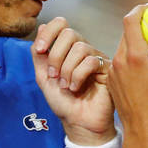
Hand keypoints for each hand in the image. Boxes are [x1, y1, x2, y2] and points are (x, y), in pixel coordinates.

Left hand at [32, 17, 115, 144]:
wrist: (77, 122)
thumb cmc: (64, 103)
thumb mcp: (44, 77)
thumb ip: (39, 54)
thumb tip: (42, 26)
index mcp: (68, 49)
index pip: (61, 25)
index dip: (48, 33)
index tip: (40, 50)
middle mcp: (83, 50)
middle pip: (69, 33)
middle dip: (56, 56)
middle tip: (54, 76)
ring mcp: (96, 58)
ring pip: (80, 48)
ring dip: (67, 70)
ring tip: (66, 86)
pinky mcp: (107, 68)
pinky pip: (90, 62)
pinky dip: (78, 76)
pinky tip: (76, 88)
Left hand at [107, 5, 147, 135]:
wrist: (143, 129)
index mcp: (135, 56)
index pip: (130, 20)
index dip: (139, 9)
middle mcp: (120, 60)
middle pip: (126, 32)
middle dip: (138, 24)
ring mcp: (113, 71)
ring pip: (121, 46)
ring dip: (134, 41)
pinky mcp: (111, 80)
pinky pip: (119, 61)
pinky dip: (129, 56)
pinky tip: (143, 63)